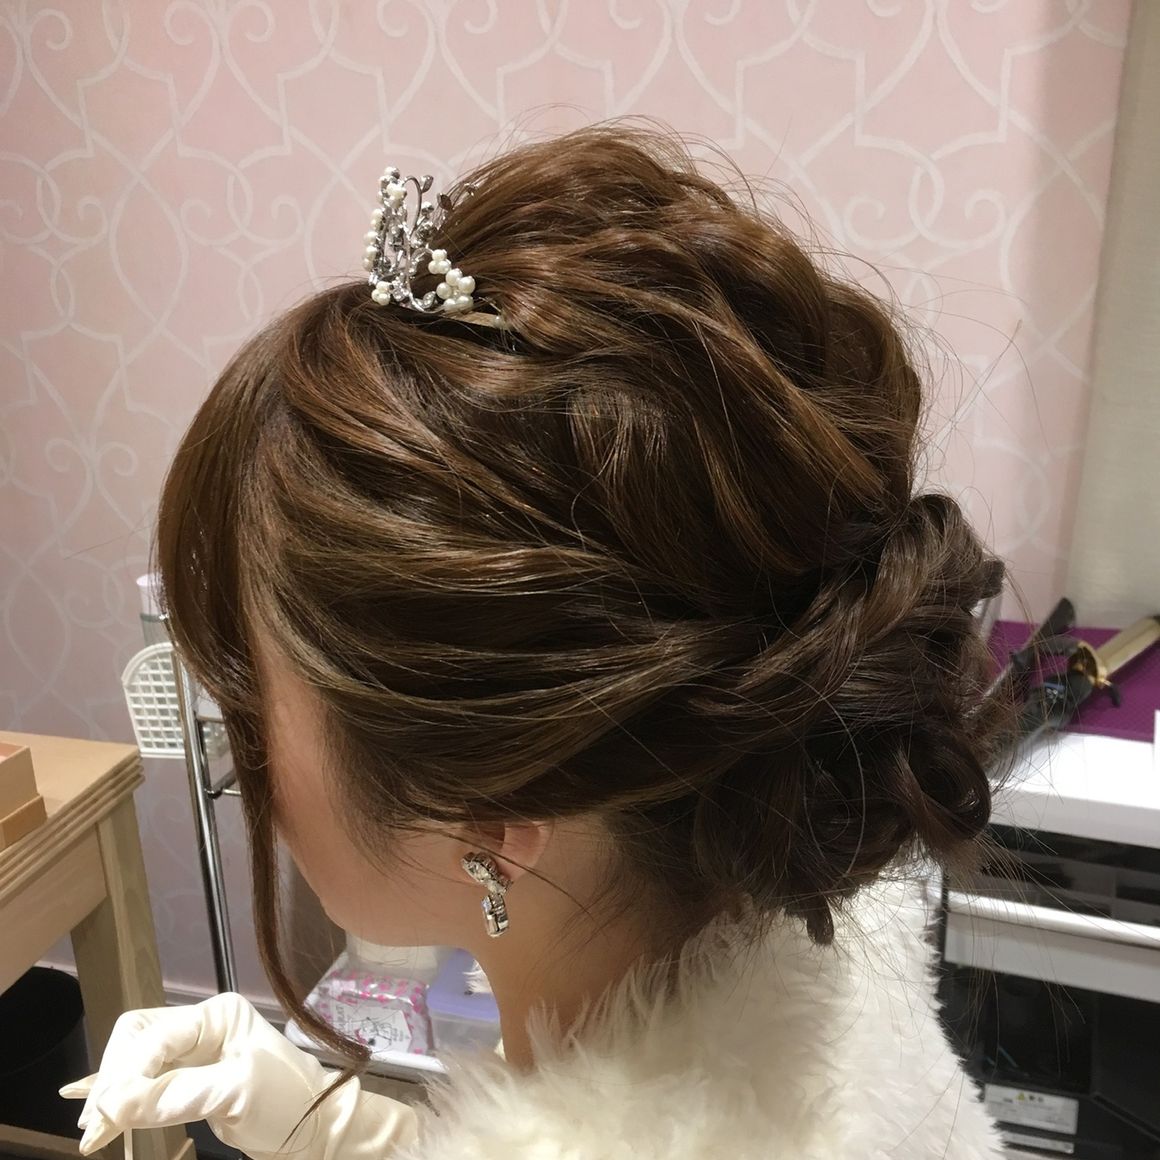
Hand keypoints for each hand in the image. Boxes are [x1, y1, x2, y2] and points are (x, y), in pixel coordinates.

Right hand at [59, 992, 416, 1158]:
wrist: (316, 1127)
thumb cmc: (286, 1103)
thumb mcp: (234, 1095)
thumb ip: (175, 1095)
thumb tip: (116, 1104)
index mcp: (218, 1015)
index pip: (155, 1035)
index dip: (127, 1073)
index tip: (109, 1113)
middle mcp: (203, 1026)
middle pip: (138, 1040)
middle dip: (114, 1078)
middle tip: (96, 1124)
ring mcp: (196, 1052)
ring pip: (137, 1061)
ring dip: (113, 1092)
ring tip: (94, 1130)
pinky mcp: (191, 1078)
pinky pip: (147, 1081)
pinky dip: (122, 1096)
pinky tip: (92, 1106)